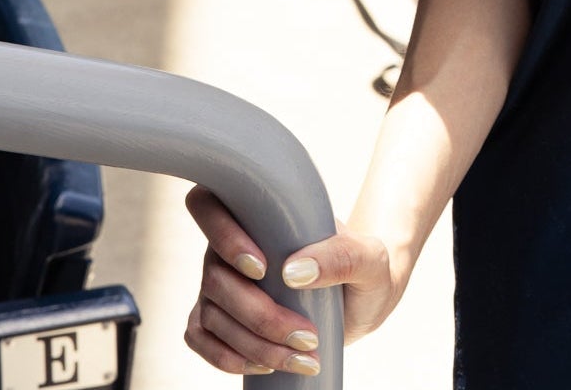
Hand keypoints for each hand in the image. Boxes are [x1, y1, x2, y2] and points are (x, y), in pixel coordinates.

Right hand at [182, 185, 406, 373]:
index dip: (224, 236)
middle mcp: (230, 246)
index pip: (210, 205)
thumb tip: (293, 270)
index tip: (262, 268)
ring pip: (211, 316)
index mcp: (262, 214)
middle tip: (306, 335)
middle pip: (216, 279)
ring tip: (301, 356)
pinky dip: (229, 358)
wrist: (362, 299)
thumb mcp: (370, 258)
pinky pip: (200, 339)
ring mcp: (220, 284)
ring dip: (254, 345)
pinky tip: (267, 365)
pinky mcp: (219, 318)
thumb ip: (343, 255)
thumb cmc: (365, 268)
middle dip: (260, 316)